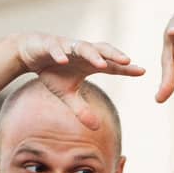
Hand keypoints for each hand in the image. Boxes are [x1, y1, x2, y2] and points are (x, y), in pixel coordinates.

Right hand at [13, 33, 144, 129]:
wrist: (30, 53)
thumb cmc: (52, 71)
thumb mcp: (66, 94)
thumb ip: (81, 109)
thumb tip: (96, 128)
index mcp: (89, 63)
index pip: (111, 65)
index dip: (126, 68)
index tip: (142, 71)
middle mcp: (81, 52)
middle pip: (102, 50)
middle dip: (114, 55)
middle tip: (128, 61)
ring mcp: (66, 46)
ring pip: (82, 47)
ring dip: (92, 55)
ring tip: (102, 64)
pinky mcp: (49, 44)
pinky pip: (56, 48)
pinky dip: (59, 53)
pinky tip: (63, 60)